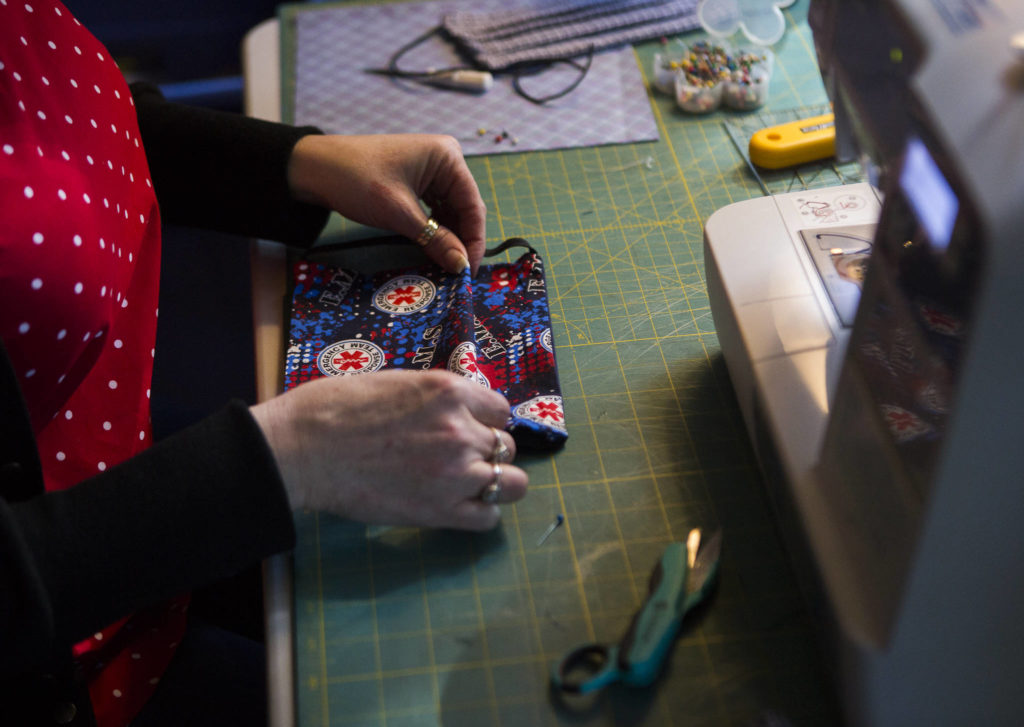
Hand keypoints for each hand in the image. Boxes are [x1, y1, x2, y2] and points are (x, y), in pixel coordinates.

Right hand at [250, 370, 525, 530]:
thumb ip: (436, 399)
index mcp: (448, 391)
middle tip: (459, 458)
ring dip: (493, 484)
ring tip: (467, 486)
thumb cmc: (336, 409)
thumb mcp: (398, 382)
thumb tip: (457, 412)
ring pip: (510, 484)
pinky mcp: (440, 511)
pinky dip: (479, 514)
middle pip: (506, 446)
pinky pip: (488, 518)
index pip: (500, 410)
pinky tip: (458, 508)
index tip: (468, 429)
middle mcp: (461, 430)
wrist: (302, 448)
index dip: (484, 421)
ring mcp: (455, 473)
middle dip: (486, 451)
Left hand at [287, 133, 486, 274]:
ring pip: (451, 212)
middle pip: (464, 209)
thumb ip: (435, 240)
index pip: (472, 205)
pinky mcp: (418, 182)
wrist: (315, 168)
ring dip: (448, 238)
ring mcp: (432, 170)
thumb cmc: (356, 180)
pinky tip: (433, 249)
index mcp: (447, 157)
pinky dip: (435, 230)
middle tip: (458, 274)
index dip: (474, 241)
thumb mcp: (398, 213)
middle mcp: (446, 160)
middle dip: (461, 241)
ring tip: (446, 265)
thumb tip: (462, 267)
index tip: (468, 271)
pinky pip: (436, 210)